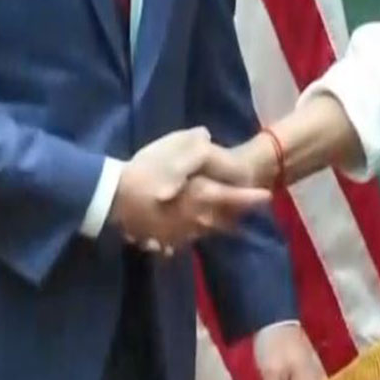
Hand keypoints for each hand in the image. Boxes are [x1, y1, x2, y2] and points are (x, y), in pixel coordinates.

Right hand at [109, 128, 269, 253]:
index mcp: (202, 196)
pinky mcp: (161, 241)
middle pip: (222, 220)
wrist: (112, 199)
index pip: (235, 198)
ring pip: (203, 232)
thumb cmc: (146, 172)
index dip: (252, 198)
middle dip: (235, 216)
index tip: (267, 197)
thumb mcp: (172, 148)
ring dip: (214, 226)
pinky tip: (182, 233)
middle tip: (245, 212)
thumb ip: (194, 142)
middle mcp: (196, 219)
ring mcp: (178, 234)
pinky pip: (179, 242)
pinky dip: (185, 236)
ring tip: (220, 221)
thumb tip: (206, 137)